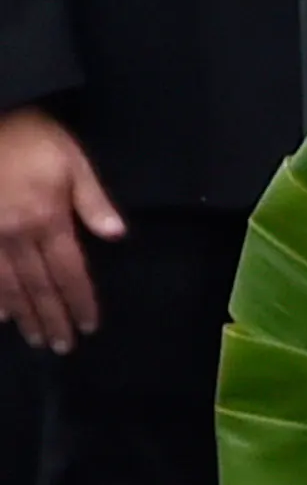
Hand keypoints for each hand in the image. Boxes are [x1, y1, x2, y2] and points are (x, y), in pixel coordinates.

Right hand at [0, 107, 121, 353]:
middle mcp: (16, 234)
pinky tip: (0, 317)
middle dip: (52, 318)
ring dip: (24, 315)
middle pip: (38, 286)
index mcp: (48, 219)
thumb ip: (93, 200)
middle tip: (63, 347)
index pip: (69, 271)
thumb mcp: (72, 160)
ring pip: (8, 286)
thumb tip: (116, 236)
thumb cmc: (31, 137)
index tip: (89, 326)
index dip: (80, 301)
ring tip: (36, 339)